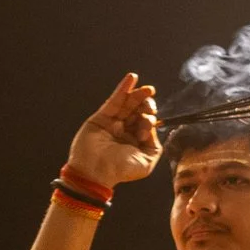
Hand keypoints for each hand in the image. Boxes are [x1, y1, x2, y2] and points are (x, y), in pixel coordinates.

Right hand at [68, 73, 161, 189]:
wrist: (95, 172)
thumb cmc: (120, 170)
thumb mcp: (146, 162)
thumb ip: (154, 146)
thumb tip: (152, 129)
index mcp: (136, 142)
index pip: (147, 123)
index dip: (150, 120)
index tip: (147, 127)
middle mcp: (125, 131)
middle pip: (138, 111)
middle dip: (146, 106)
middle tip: (149, 106)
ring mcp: (113, 123)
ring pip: (127, 104)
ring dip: (138, 94)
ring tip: (148, 89)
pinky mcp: (101, 117)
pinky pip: (114, 100)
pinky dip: (123, 89)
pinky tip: (131, 78)